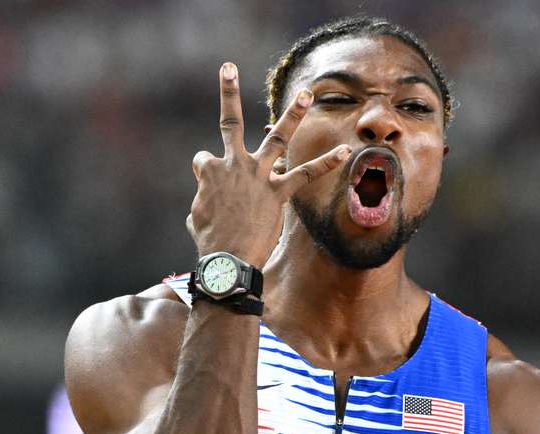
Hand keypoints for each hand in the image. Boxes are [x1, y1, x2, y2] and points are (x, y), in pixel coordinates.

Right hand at [187, 62, 350, 266]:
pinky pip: (306, 173)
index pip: (204, 158)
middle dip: (227, 93)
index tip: (209, 191)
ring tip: (307, 93)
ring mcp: (258, 175)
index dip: (206, 172)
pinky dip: (326, 162)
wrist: (227, 260)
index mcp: (208, 170)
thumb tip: (207, 203)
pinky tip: (344, 151)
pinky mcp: (278, 192)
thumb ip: (202, 201)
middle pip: (230, 123)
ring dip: (293, 115)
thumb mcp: (195, 217)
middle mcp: (233, 164)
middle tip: (228, 67)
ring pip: (277, 137)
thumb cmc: (209, 242)